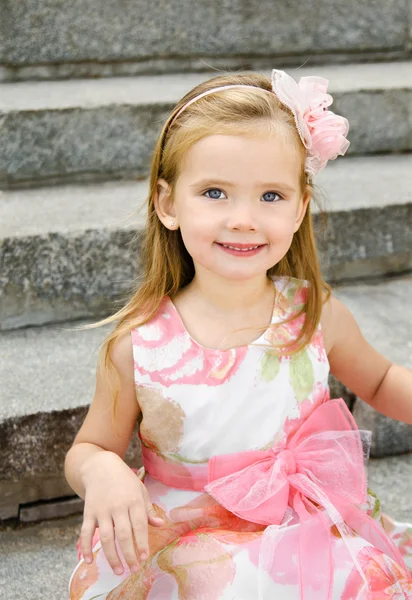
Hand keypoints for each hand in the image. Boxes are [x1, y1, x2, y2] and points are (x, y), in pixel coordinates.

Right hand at [80, 451, 163, 574]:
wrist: (101, 466)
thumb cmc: (125, 480)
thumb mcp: (140, 490)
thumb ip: (148, 510)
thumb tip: (160, 524)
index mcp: (133, 500)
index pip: (139, 525)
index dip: (142, 543)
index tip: (145, 557)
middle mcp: (118, 506)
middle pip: (123, 535)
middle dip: (129, 554)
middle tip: (133, 569)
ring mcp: (102, 510)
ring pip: (106, 537)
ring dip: (112, 556)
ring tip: (118, 571)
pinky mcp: (88, 512)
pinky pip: (86, 532)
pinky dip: (86, 547)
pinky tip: (89, 560)